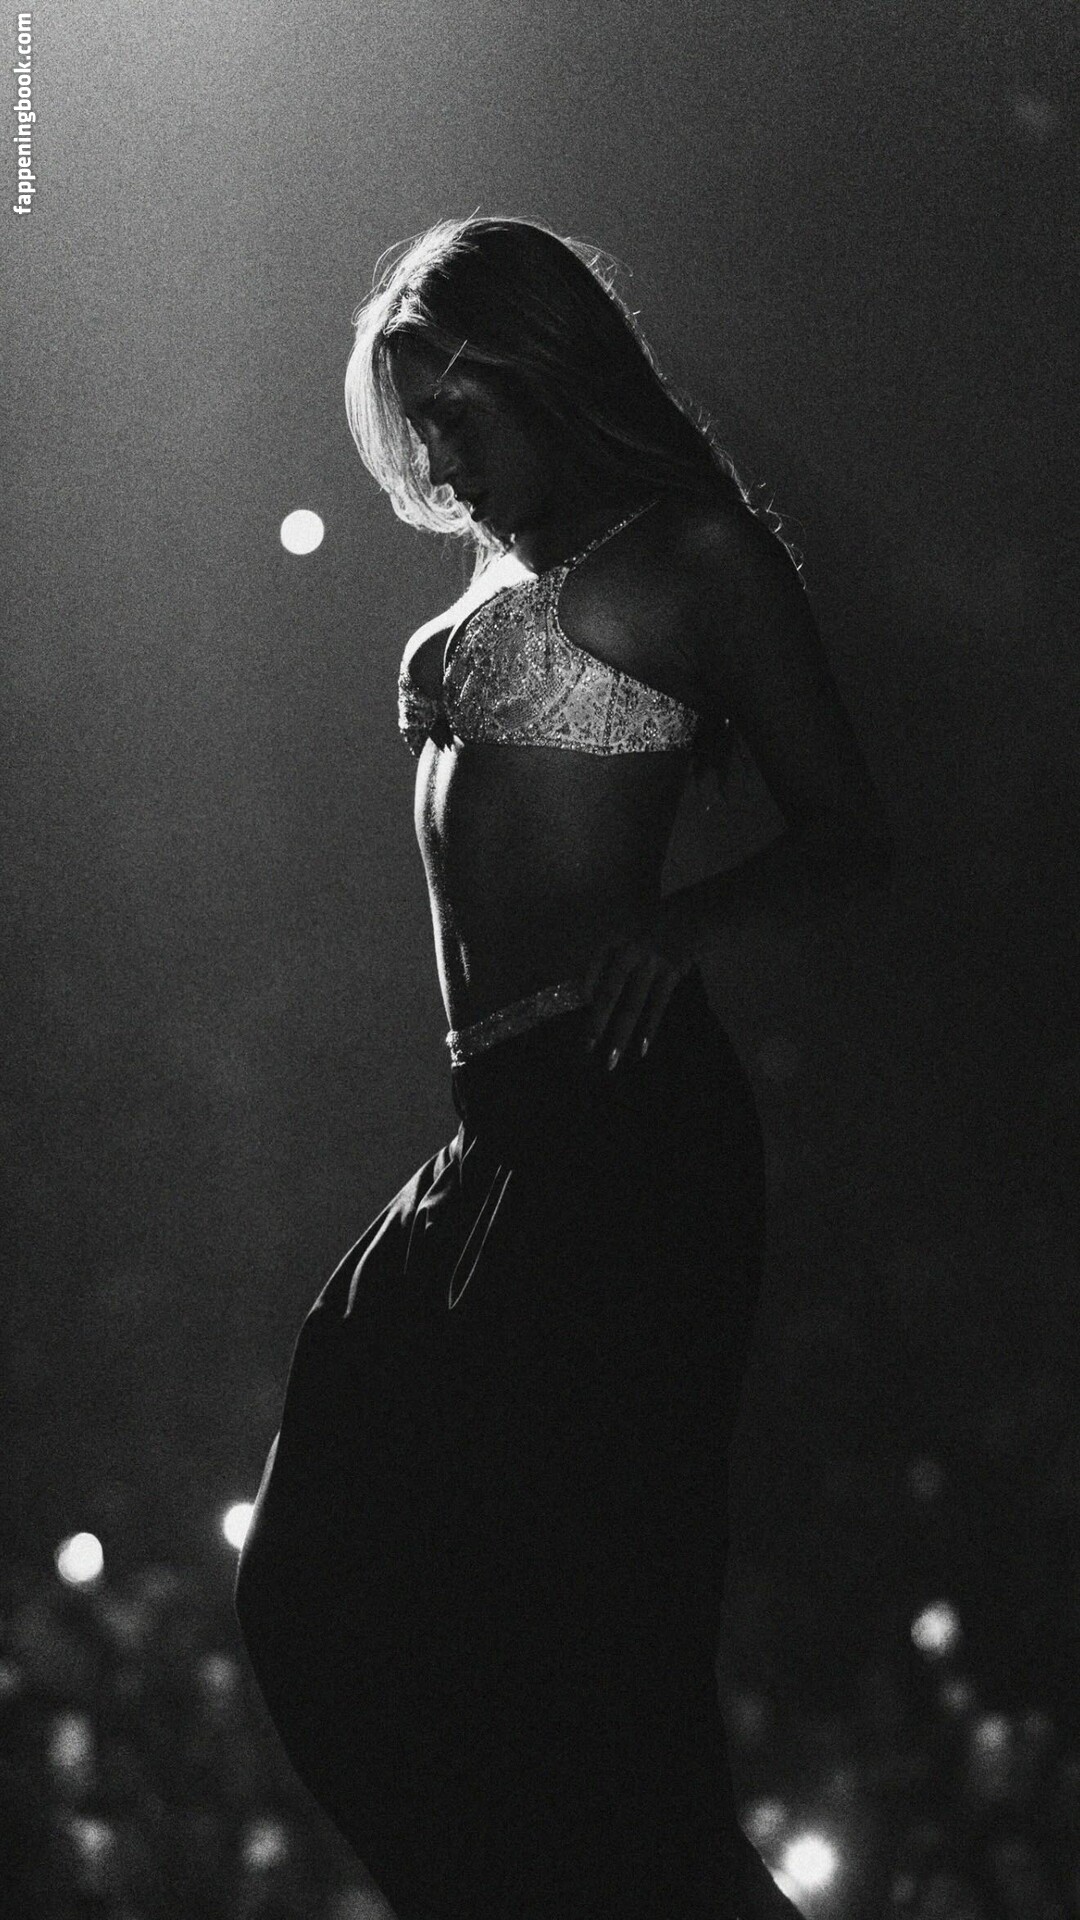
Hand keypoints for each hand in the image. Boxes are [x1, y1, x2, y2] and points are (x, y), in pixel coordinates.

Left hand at [581, 924, 692, 1068]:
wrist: (698, 911)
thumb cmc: (660, 919)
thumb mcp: (631, 926)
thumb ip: (615, 953)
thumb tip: (594, 987)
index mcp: (617, 937)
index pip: (594, 963)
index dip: (585, 985)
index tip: (582, 1002)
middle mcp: (630, 950)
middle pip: (610, 991)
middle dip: (597, 1021)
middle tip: (586, 1047)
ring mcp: (652, 963)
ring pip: (633, 1004)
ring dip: (621, 1034)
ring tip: (611, 1059)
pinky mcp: (672, 971)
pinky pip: (658, 1004)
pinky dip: (650, 1027)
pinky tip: (642, 1047)